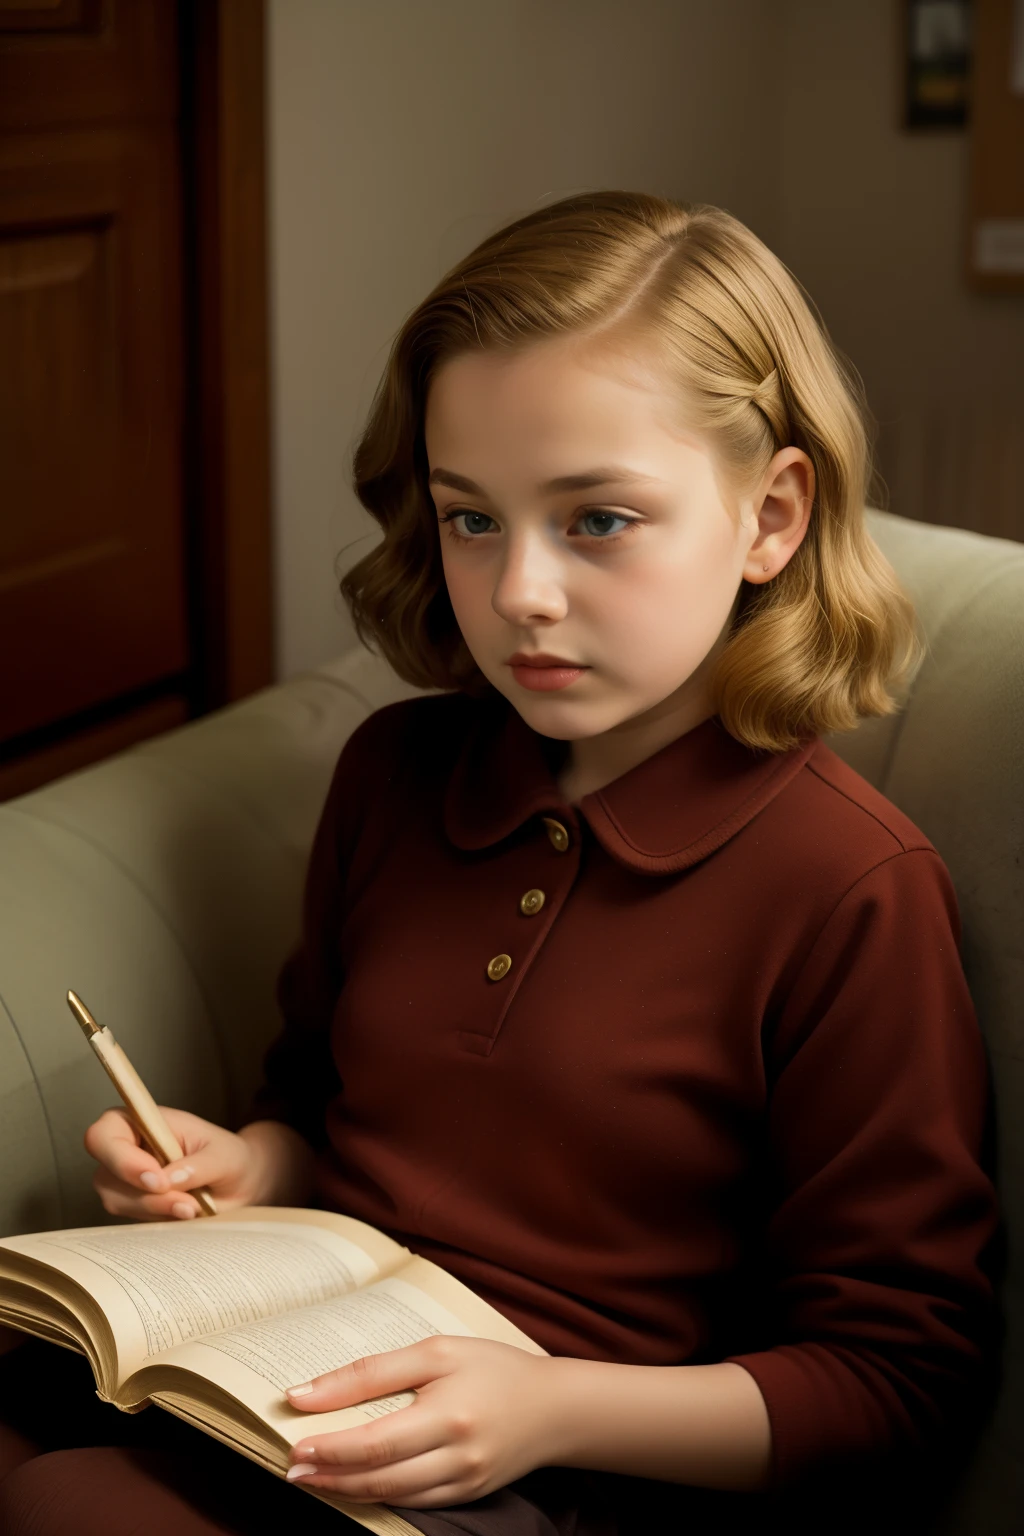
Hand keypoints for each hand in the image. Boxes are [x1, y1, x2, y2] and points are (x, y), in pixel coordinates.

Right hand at [84, 1106, 265, 1220]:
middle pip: (104, 1175)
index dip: (121, 1159)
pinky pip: (132, 1220)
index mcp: (139, 1121)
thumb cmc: (228, 1156)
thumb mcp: (223, 1155)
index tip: (157, 1180)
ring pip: (117, 1202)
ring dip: (156, 1210)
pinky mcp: (133, 1206)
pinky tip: (186, 1213)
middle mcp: (125, 1149)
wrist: (238, 1183)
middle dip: (144, 1195)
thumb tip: (170, 1180)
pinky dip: (159, 1220)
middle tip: (185, 1202)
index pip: (103, 1135)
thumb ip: (198, 1165)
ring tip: (193, 1206)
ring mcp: (124, 1180)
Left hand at [283, 1336, 559, 1507]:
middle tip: (291, 1468)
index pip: (376, 1440)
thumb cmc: (492, 1368)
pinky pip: (413, 1504)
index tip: (293, 1442)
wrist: (552, 1408)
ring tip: (312, 1477)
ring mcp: (463, 1484)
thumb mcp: (436, 1352)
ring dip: (346, 1490)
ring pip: (391, 1496)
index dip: (331, 1447)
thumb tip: (307, 1392)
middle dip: (329, 1475)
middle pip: (379, 1476)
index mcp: (449, 1414)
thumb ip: (372, 1372)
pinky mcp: (467, 1497)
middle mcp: (456, 1457)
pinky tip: (354, 1484)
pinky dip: (378, 1496)